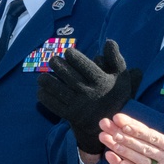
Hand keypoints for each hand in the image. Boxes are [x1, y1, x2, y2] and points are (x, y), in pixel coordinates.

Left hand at [37, 40, 142, 154]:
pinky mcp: (71, 115)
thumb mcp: (121, 77)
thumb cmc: (115, 94)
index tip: (68, 52)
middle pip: (68, 76)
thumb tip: (108, 41)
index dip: (73, 56)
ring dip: (46, 81)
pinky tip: (41, 90)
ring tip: (42, 76)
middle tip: (52, 60)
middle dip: (57, 65)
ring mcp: (79, 105)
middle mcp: (89, 93)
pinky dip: (45, 97)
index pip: (84, 65)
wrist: (112, 122)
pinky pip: (54, 105)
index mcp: (101, 82)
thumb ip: (115, 58)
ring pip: (58, 90)